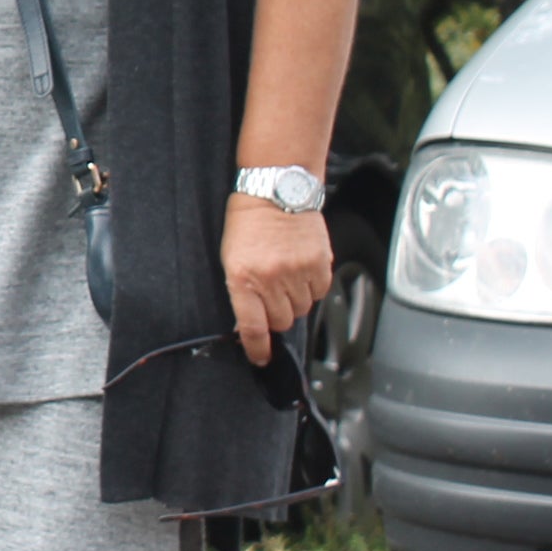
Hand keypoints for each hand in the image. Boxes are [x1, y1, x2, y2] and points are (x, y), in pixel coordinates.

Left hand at [220, 193, 332, 365]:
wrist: (276, 192)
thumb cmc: (247, 223)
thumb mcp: (231, 259)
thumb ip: (241, 292)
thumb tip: (249, 324)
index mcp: (242, 278)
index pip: (252, 326)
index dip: (257, 348)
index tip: (260, 358)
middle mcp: (271, 278)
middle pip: (281, 321)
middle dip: (275, 315)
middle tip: (271, 295)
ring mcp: (298, 272)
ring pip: (301, 309)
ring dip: (294, 300)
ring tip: (285, 275)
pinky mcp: (320, 264)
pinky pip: (319, 293)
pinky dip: (311, 288)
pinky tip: (300, 269)